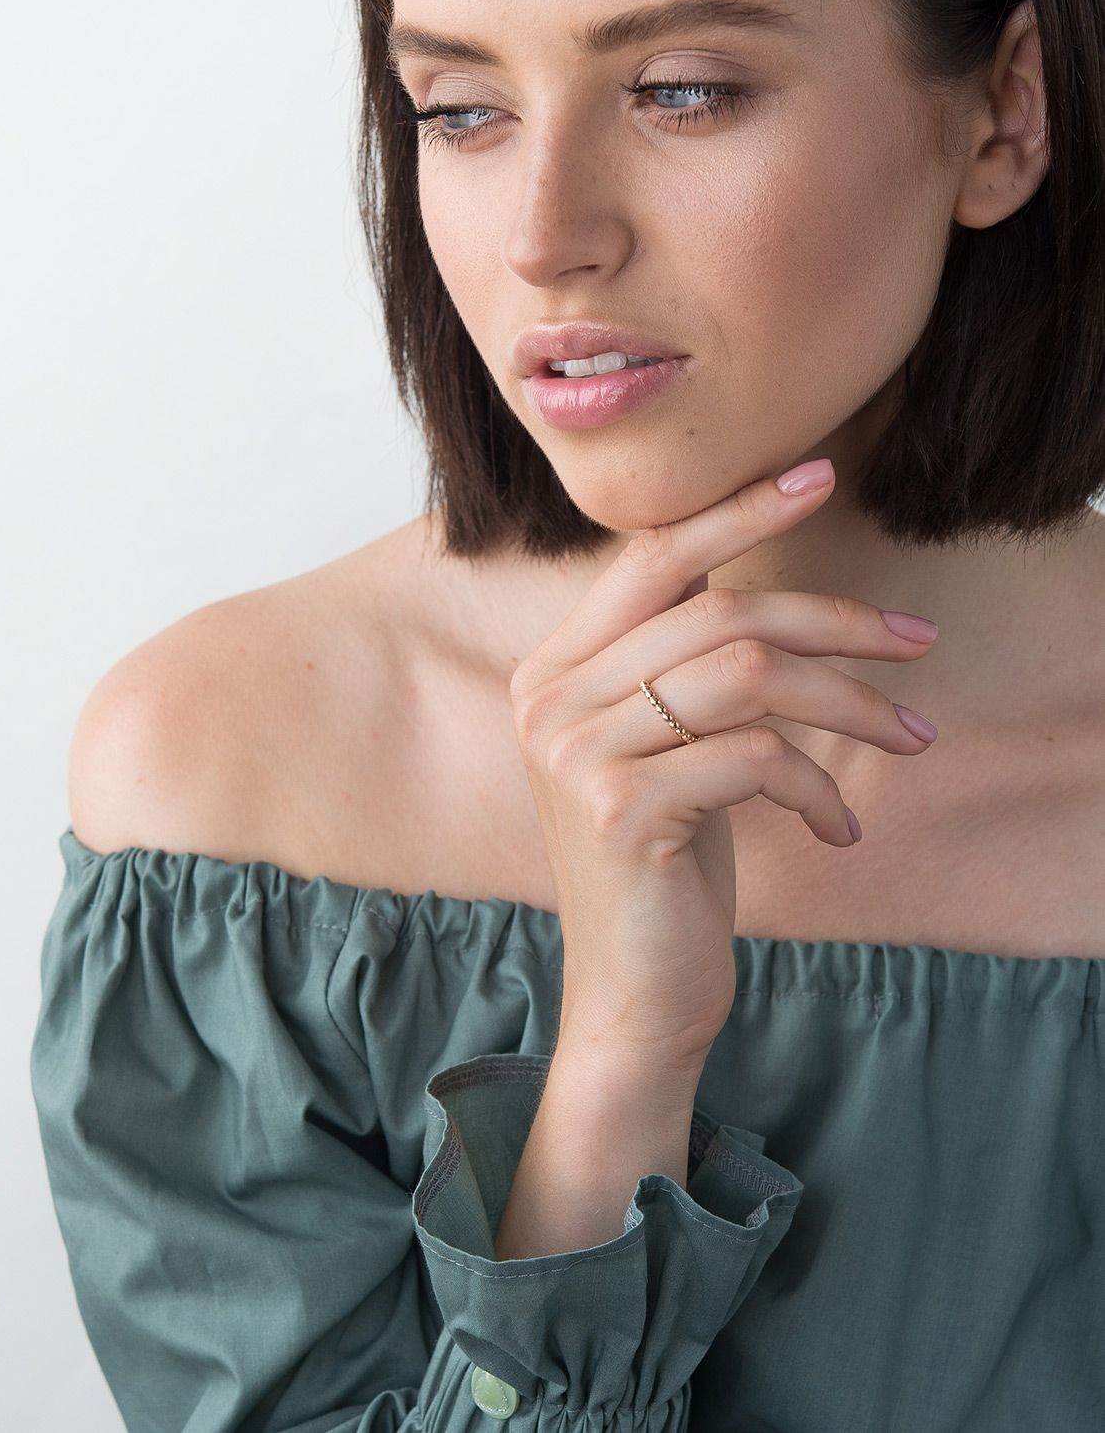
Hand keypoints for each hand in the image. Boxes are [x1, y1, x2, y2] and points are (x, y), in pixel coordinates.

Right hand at [511, 457, 937, 1071]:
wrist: (632, 988)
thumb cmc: (664, 861)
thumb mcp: (663, 748)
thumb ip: (676, 664)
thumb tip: (745, 568)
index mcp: (553, 670)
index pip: (650, 560)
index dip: (737, 511)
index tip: (819, 476)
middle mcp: (548, 699)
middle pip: (717, 611)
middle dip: (835, 620)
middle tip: (917, 641)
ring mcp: (575, 751)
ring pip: (747, 674)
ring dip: (850, 703)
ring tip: (910, 738)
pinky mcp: (620, 807)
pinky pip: (753, 755)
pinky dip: (816, 784)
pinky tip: (837, 825)